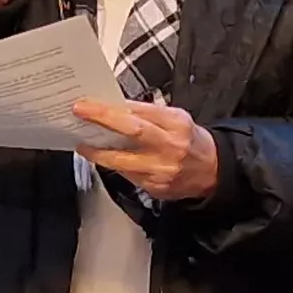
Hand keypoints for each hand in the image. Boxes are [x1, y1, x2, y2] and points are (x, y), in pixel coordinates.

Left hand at [72, 97, 220, 202]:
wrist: (213, 171)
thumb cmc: (190, 140)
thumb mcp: (176, 118)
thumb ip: (148, 114)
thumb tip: (115, 108)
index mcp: (175, 124)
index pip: (139, 113)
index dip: (110, 109)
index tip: (88, 104)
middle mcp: (169, 146)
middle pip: (131, 133)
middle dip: (102, 122)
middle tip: (79, 114)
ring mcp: (162, 170)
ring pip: (122, 162)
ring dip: (98, 153)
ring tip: (83, 145)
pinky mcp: (156, 188)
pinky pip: (128, 176)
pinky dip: (114, 167)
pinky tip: (104, 159)